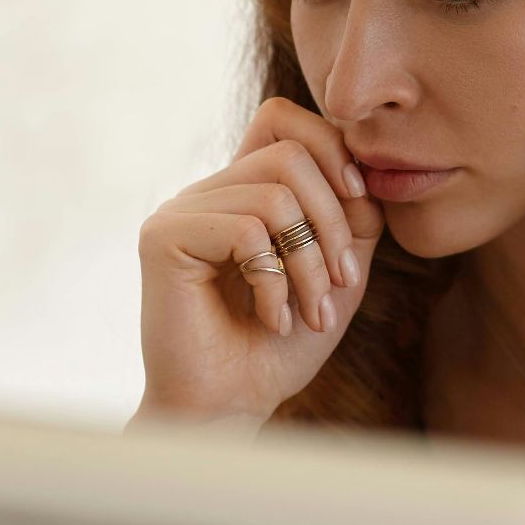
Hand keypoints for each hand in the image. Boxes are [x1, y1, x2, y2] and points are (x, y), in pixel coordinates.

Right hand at [132, 97, 386, 427]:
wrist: (231, 407)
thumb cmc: (280, 347)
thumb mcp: (334, 272)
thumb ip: (351, 216)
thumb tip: (360, 170)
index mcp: (241, 191)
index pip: (280, 117)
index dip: (330, 145)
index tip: (360, 200)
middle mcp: (206, 191)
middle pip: (289, 153)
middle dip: (333, 221)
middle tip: (341, 284)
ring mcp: (180, 210)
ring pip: (275, 195)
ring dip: (309, 262)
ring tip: (309, 312)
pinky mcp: (163, 238)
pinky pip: (245, 230)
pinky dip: (275, 282)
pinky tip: (271, 320)